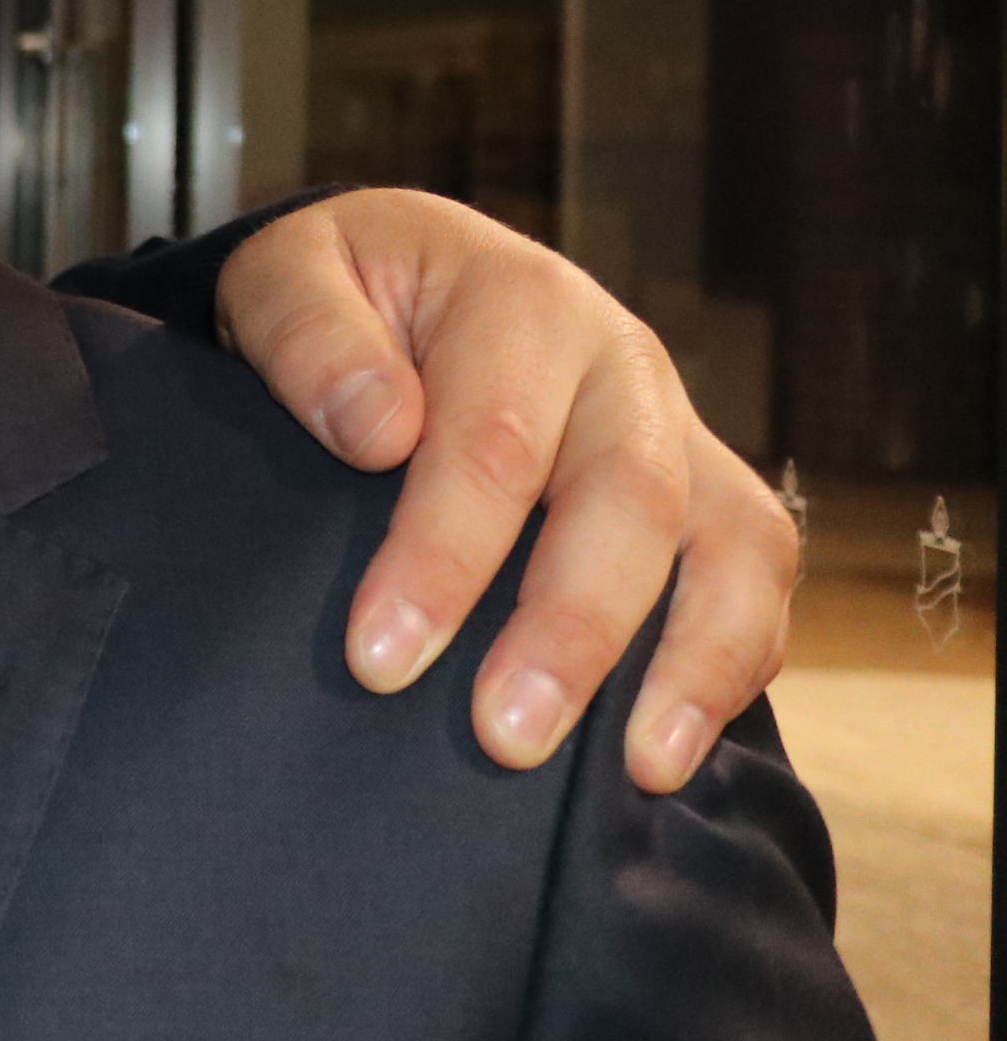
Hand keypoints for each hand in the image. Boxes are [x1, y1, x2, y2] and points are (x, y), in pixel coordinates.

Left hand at [218, 191, 797, 793]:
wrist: (408, 272)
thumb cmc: (342, 290)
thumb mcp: (286, 273)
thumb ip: (309, 335)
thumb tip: (377, 429)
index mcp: (518, 303)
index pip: (491, 441)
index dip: (442, 557)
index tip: (381, 658)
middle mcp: (619, 363)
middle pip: (628, 498)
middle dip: (571, 631)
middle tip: (505, 740)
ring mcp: (675, 427)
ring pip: (730, 540)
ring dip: (691, 660)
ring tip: (641, 768)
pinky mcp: (702, 488)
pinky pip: (754, 571)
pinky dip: (734, 660)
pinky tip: (671, 747)